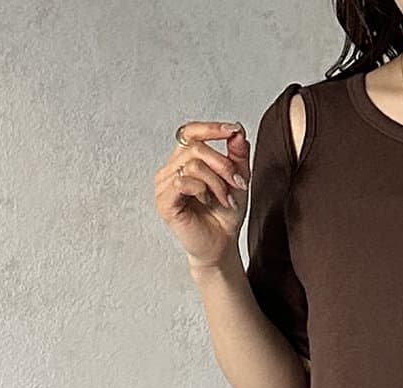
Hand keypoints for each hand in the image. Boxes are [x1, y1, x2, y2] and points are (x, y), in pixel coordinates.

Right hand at [156, 120, 250, 270]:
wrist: (221, 245)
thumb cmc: (224, 215)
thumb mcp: (238, 179)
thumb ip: (238, 155)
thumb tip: (238, 131)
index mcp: (185, 160)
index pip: (191, 132)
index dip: (211, 128)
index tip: (233, 130)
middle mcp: (171, 169)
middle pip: (195, 147)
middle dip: (223, 164)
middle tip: (238, 183)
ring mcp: (164, 185)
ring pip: (192, 164)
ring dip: (216, 182)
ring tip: (225, 199)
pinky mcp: (164, 201)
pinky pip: (182, 182)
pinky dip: (202, 190)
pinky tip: (208, 202)